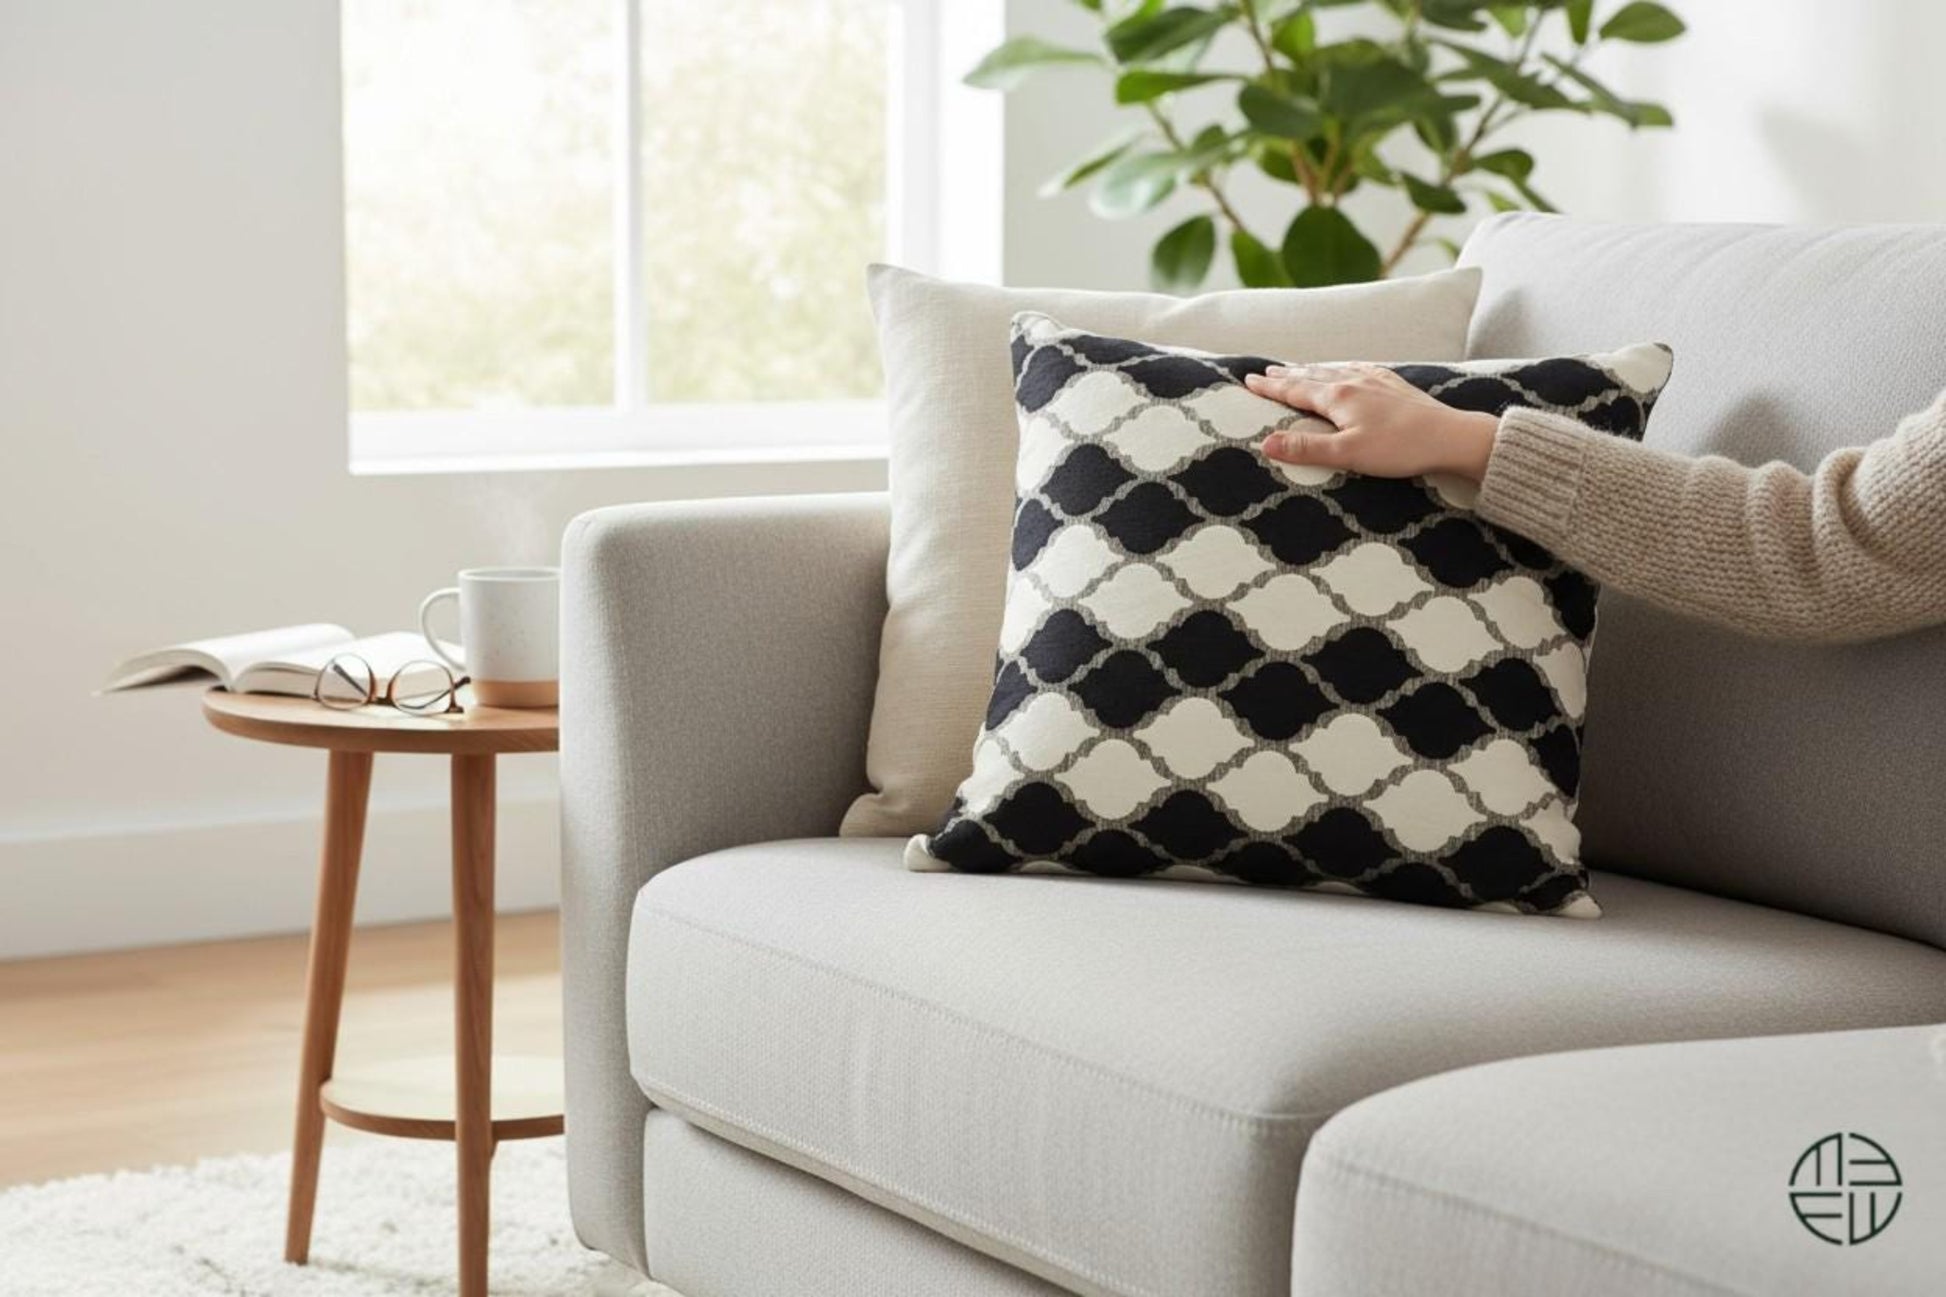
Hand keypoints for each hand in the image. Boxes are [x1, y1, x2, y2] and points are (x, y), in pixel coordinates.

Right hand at [1242, 363, 1499, 481]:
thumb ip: (1306, 447)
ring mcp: (1376, 381)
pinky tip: (1347, 368)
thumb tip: (1265, 442)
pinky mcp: (1394, 386)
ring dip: (1311, 370)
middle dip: (1285, 375)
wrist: (1450, 436)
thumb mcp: (1347, 453)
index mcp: (1338, 398)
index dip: (1270, 388)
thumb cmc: (1399, 448)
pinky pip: (1360, 369)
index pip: (1295, 391)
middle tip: (1264, 371)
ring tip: (1296, 367)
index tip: (1249, 380)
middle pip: (1311, 377)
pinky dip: (1343, 368)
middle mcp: (1354, 382)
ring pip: (1334, 371)